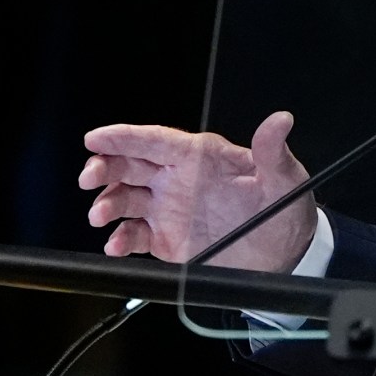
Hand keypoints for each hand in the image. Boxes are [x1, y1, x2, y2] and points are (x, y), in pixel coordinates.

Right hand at [79, 111, 313, 270]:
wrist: (286, 254)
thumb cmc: (284, 208)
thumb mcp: (283, 179)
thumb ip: (273, 152)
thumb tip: (280, 121)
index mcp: (199, 157)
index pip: (154, 140)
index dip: (123, 137)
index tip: (96, 138)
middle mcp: (176, 180)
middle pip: (129, 165)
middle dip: (104, 167)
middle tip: (90, 177)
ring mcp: (167, 210)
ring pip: (124, 199)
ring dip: (107, 204)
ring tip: (102, 215)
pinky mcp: (164, 239)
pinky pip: (133, 235)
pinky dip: (119, 240)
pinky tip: (116, 245)